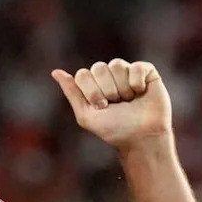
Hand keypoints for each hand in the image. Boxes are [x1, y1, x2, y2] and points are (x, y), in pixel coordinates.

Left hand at [52, 59, 171, 151]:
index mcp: (92, 85)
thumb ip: (71, 92)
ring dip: (121, 88)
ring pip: (116, 64)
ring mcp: (127, 72)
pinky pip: (136, 67)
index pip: (83, 75)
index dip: (91, 92)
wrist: (141, 137)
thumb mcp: (85, 114)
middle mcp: (109, 76)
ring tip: (128, 100)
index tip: (100, 107)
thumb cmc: (113, 129)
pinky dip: (136, 83)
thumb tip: (55, 72)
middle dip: (105, 90)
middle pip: (98, 67)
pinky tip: (140, 93)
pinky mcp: (146, 71)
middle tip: (114, 104)